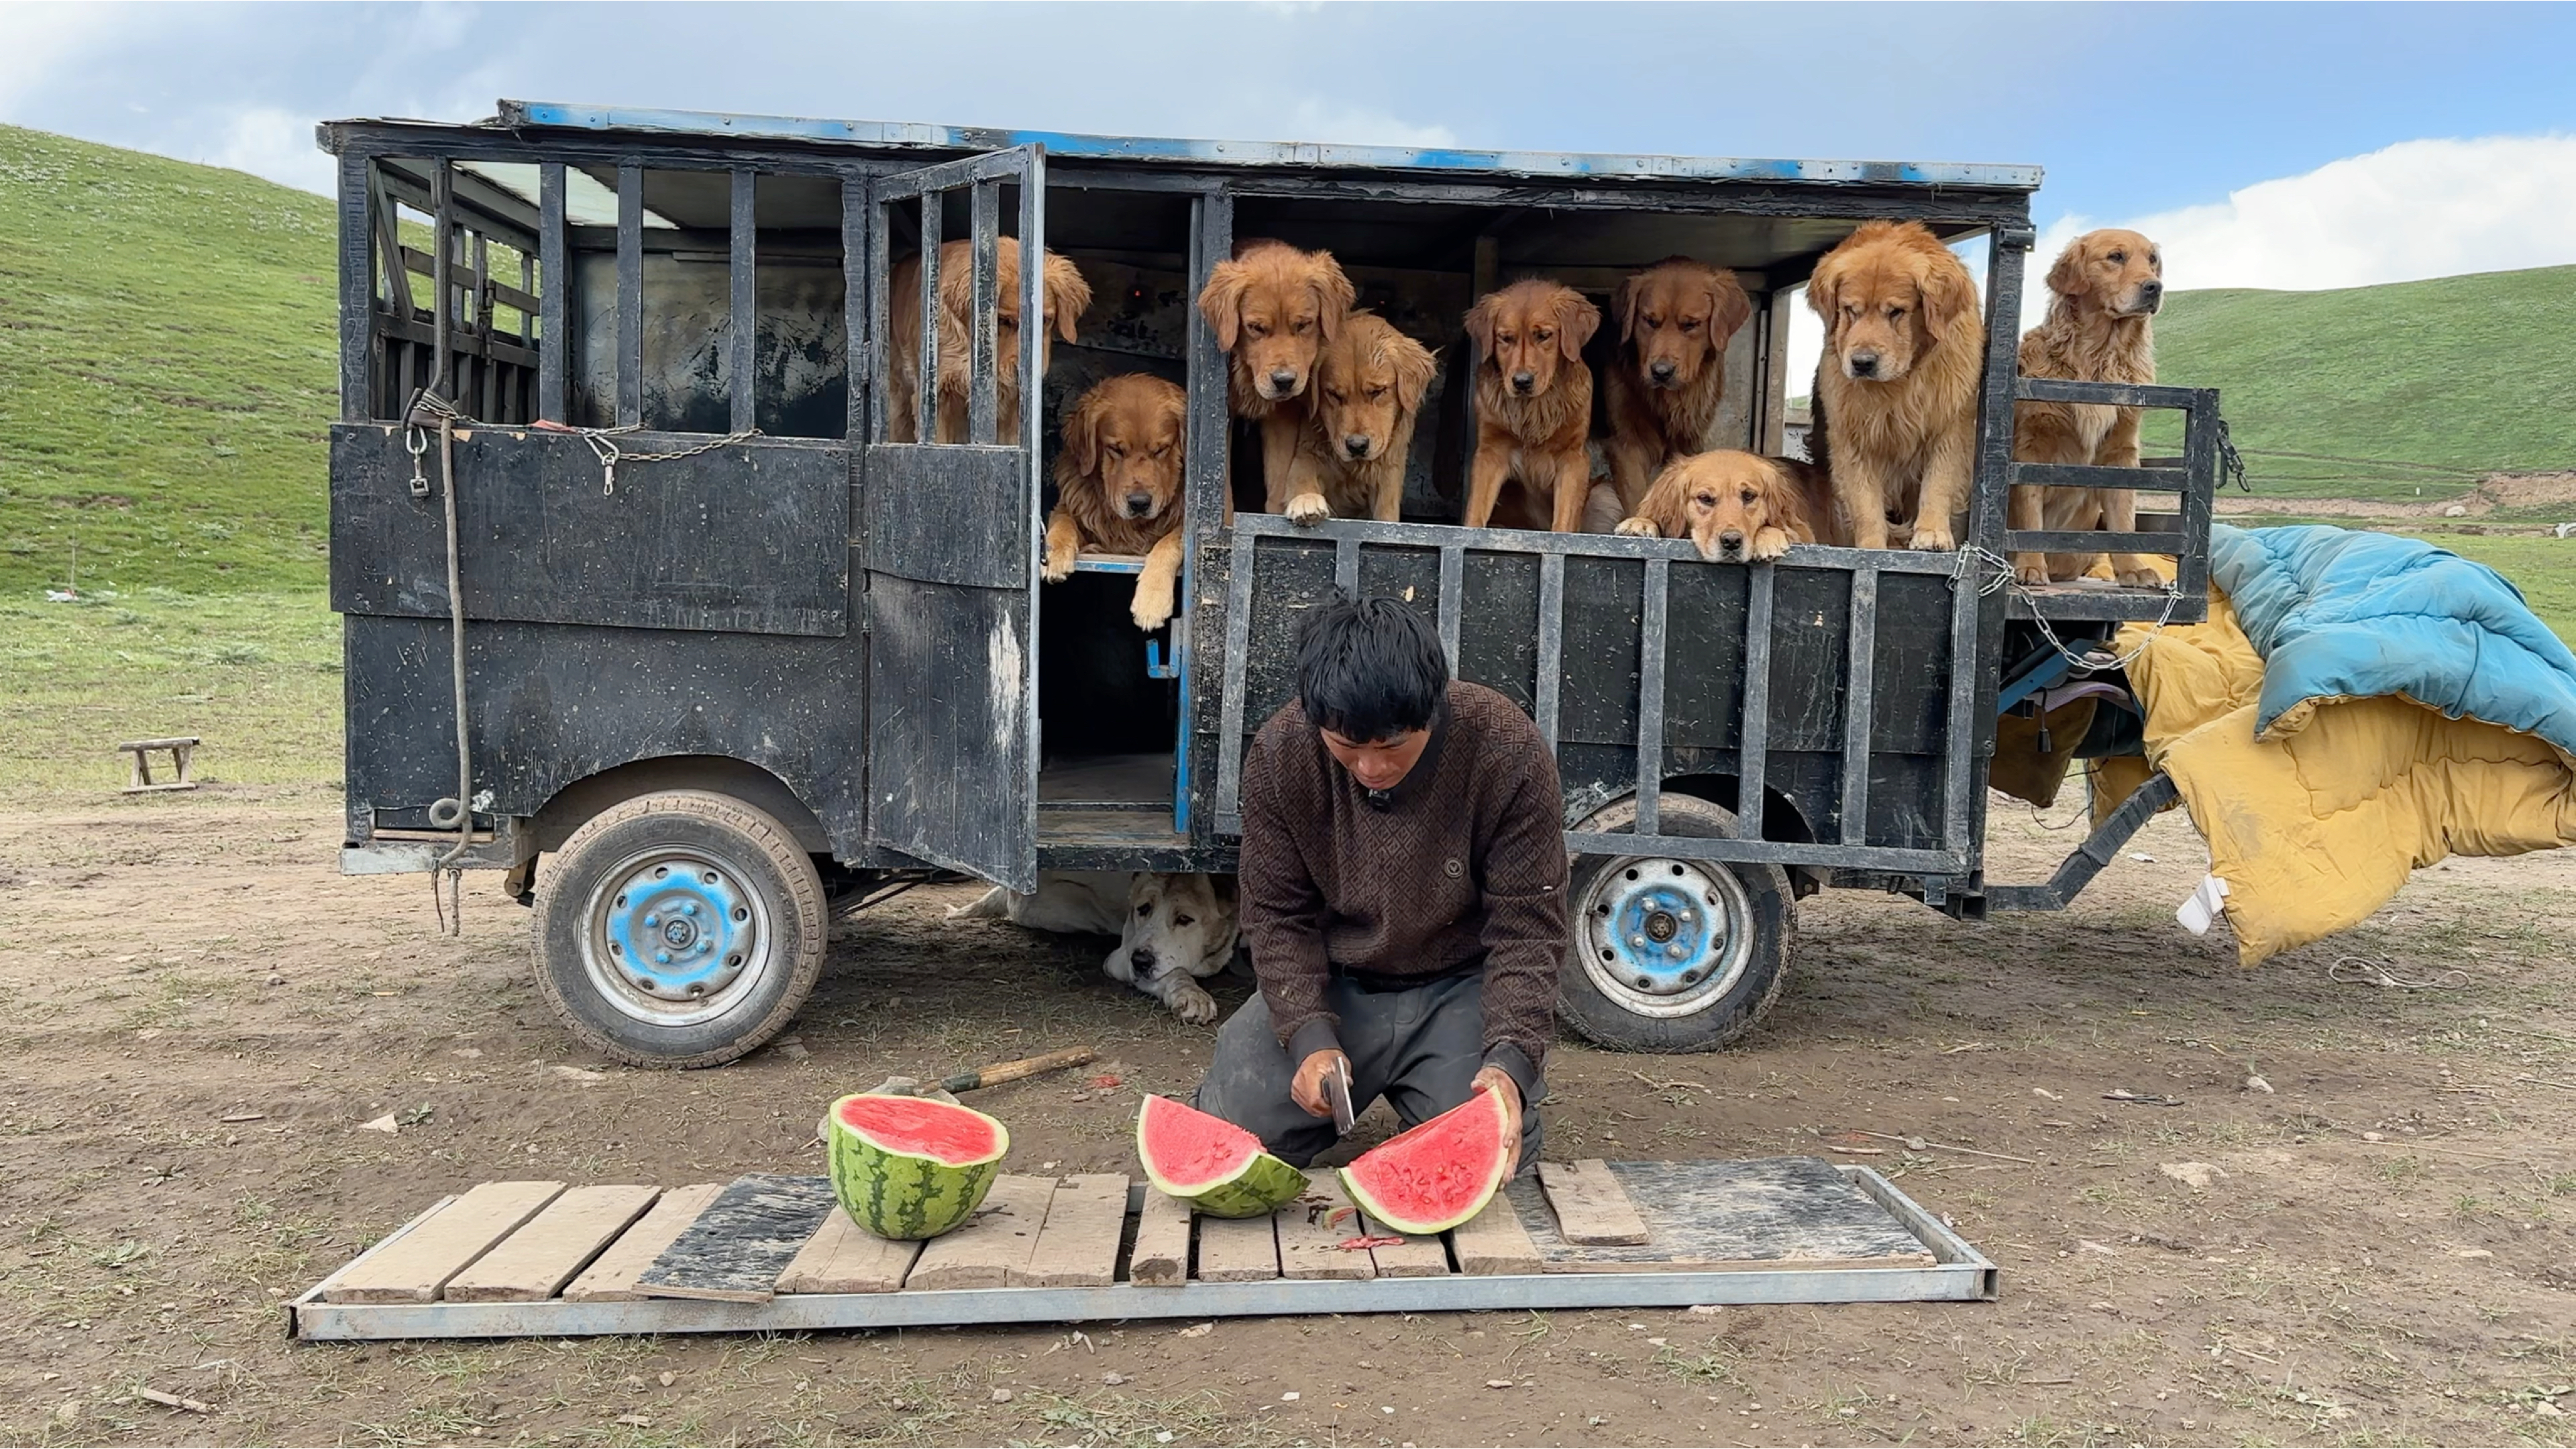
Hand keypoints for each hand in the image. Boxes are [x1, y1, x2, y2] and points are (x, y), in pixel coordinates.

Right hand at [1291, 1049, 1349, 1118]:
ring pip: (1307, 1107)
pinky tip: (1319, 1103)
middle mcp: (1300, 1080)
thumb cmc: (1327, 1059)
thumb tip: (1347, 1082)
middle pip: (1311, 1105)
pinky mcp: (1294, 1091)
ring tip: (1327, 1105)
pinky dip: (1312, 1107)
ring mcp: (1296, 1086)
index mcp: (1311, 1072)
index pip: (1314, 1099)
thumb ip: (1344, 1074)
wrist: (1316, 1054)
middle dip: (1324, 1109)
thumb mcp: (1340, 1063)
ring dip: (1318, 1109)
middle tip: (1333, 1107)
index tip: (1334, 1107)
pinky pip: (1303, 1105)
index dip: (1325, 1107)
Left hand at [1471, 1065, 1524, 1179]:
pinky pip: (1506, 1152)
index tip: (1506, 1144)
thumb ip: (1484, 1080)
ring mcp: (1511, 1130)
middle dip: (1511, 1162)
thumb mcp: (1490, 1075)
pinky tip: (1494, 1178)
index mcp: (1511, 1106)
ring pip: (1513, 1152)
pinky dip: (1502, 1164)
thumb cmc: (1496, 1079)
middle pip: (1516, 1145)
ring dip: (1508, 1168)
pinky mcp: (1505, 1135)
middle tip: (1506, 1178)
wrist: (1506, 1079)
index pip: (1514, 1121)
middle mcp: (1514, 1121)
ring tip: (1501, 1185)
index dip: (1511, 1132)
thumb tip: (1477, 1084)